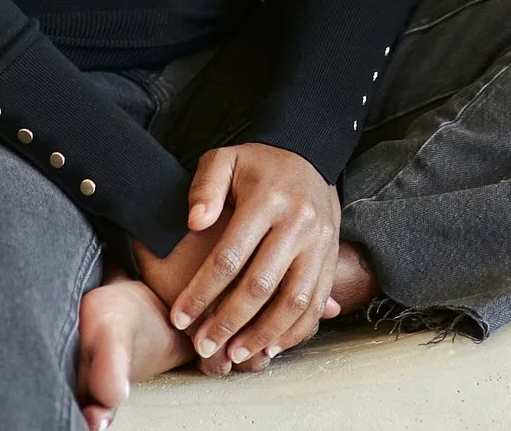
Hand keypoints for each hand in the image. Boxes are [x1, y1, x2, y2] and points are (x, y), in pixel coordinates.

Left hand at [132, 143, 340, 372]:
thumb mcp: (224, 159)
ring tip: (235, 356)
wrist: (309, 154)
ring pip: (294, 301)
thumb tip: (195, 223)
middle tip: (203, 346)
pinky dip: (295, 330)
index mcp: (267, 199)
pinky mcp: (331, 257)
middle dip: (229, 322)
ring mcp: (320, 243)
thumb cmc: (256, 164)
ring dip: (264, 334)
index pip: (230, 255)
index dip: (202, 291)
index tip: (179, 318)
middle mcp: (298, 223)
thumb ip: (204, 188)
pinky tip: (271, 347)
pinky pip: (316, 302)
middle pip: (262, 284)